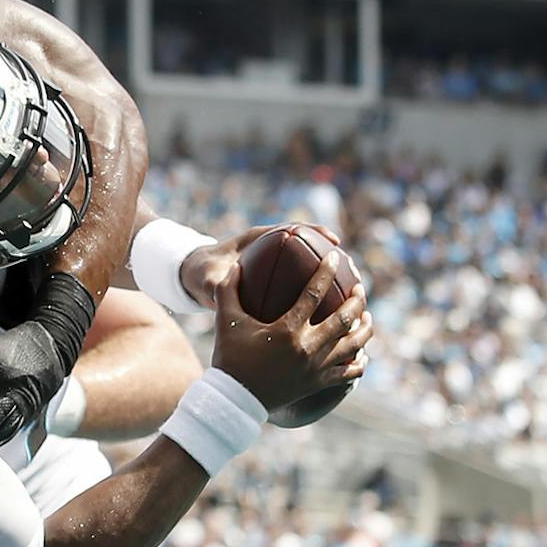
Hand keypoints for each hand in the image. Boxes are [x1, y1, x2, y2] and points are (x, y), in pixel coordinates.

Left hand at [180, 224, 340, 309]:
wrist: (192, 278)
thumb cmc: (200, 272)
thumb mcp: (206, 277)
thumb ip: (214, 282)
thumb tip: (218, 288)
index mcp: (257, 240)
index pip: (293, 229)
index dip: (315, 233)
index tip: (334, 243)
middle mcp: (271, 251)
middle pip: (310, 249)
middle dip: (333, 258)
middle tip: (354, 271)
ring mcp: (276, 267)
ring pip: (310, 270)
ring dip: (332, 279)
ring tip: (352, 293)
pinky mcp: (276, 283)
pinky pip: (300, 289)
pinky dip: (317, 299)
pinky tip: (330, 317)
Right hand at [210, 254, 370, 416]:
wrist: (234, 399)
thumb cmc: (229, 358)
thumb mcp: (226, 321)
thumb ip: (228, 291)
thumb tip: (237, 265)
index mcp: (287, 329)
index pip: (314, 293)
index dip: (327, 271)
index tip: (336, 257)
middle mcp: (307, 347)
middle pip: (345, 318)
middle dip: (357, 299)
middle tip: (359, 288)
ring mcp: (316, 367)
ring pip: (354, 345)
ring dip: (365, 327)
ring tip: (366, 315)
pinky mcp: (318, 383)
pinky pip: (349, 373)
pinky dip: (360, 362)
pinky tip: (362, 353)